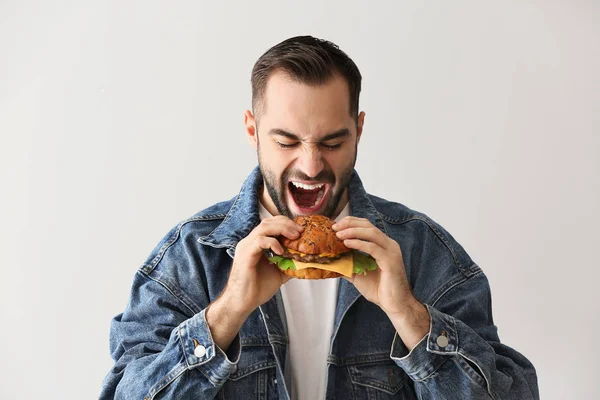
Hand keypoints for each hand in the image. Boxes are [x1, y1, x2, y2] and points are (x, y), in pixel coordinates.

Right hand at [222, 215, 302, 314]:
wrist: (242, 303)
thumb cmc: (256, 289)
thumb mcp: (278, 273)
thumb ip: (289, 265)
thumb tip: (305, 262)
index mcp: (255, 244)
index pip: (270, 224)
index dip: (286, 224)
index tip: (300, 230)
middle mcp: (249, 242)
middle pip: (268, 222)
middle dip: (286, 223)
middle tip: (300, 231)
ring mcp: (246, 247)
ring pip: (264, 227)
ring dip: (282, 229)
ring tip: (295, 236)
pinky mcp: (246, 255)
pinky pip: (260, 241)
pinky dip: (273, 242)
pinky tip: (281, 251)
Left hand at [333, 217, 428, 348]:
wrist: (394, 304)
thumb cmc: (379, 290)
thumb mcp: (358, 274)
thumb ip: (347, 264)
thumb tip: (330, 260)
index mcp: (382, 245)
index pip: (366, 226)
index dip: (351, 223)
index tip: (336, 226)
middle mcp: (388, 244)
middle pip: (368, 225)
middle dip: (350, 223)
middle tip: (335, 227)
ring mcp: (391, 251)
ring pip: (371, 233)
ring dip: (353, 231)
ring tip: (339, 234)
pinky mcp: (390, 260)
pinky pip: (373, 247)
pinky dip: (359, 243)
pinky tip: (348, 243)